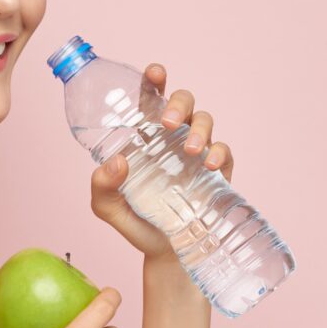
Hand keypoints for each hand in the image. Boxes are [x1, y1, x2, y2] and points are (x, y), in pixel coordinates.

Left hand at [90, 62, 235, 259]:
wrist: (166, 254)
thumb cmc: (136, 222)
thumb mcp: (108, 208)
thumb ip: (102, 187)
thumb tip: (117, 161)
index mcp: (145, 136)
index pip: (150, 98)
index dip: (154, 80)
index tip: (155, 73)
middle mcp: (171, 137)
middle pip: (182, 101)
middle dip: (178, 103)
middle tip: (167, 124)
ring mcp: (196, 151)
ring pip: (204, 119)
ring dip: (199, 128)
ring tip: (190, 151)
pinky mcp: (218, 170)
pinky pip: (224, 148)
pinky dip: (219, 151)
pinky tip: (210, 165)